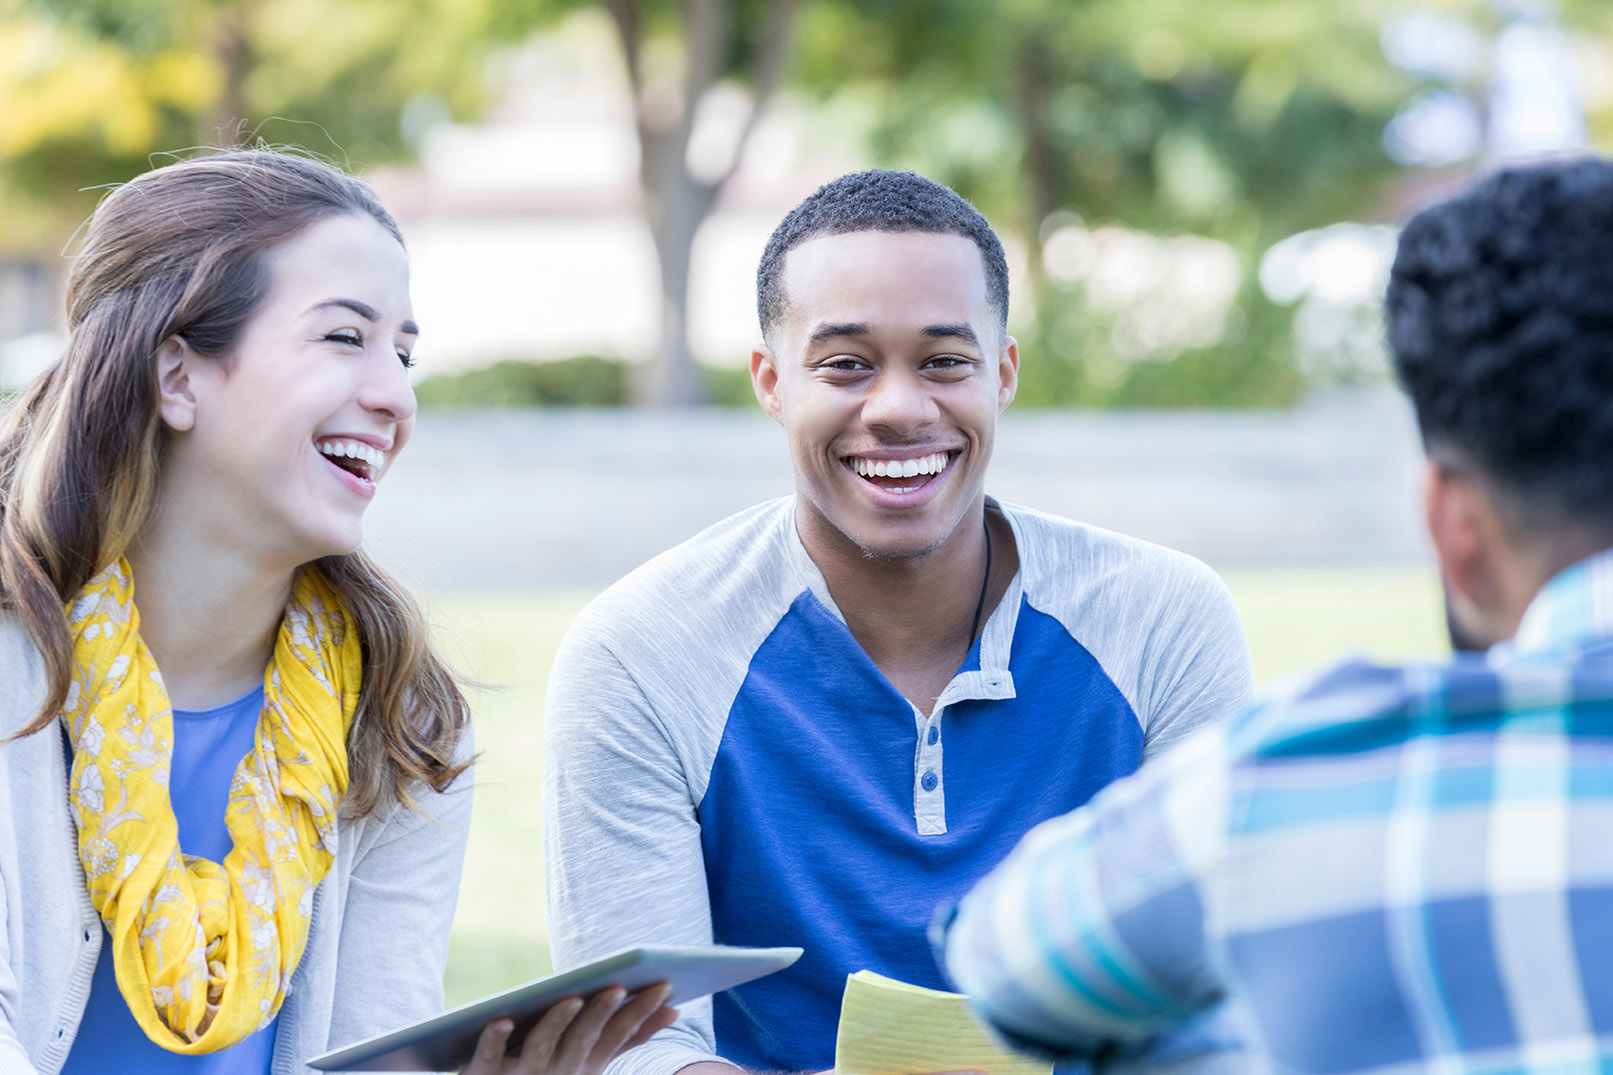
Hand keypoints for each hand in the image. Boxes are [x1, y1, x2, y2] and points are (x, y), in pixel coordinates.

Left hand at [463, 981, 677, 1074]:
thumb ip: (626, 1037)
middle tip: (618, 988)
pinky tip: (501, 1020)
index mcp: (585, 1067)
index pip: (618, 1036)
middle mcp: (558, 1072)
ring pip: (541, 1045)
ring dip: (557, 1022)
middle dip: (601, 1013)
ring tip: (572, 998)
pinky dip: (495, 1039)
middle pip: (583, 1039)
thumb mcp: (590, 1063)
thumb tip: (673, 1009)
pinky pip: (489, 1056)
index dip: (641, 1013)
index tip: (664, 986)